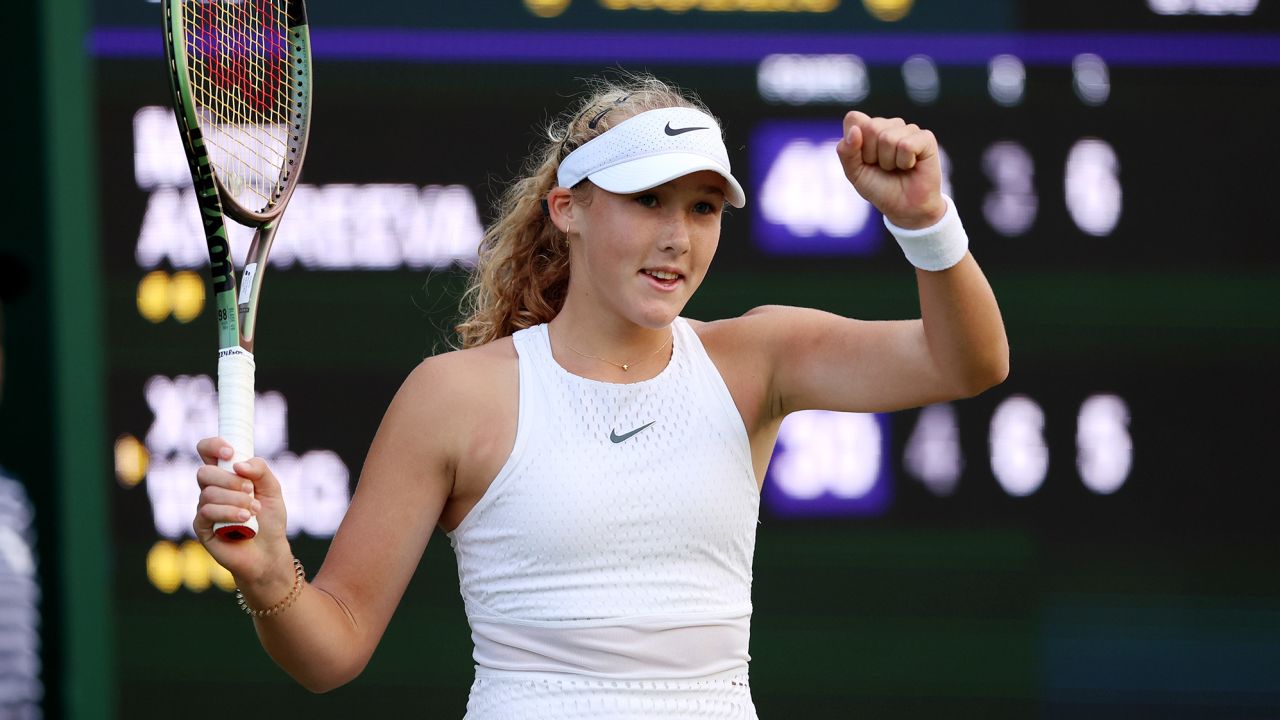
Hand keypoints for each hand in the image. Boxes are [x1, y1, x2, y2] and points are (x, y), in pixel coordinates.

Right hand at [194, 437, 292, 590]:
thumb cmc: (270, 519)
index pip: (207, 450)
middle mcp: (211, 489)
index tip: (230, 453)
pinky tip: (244, 520)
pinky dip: (229, 513)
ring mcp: (204, 508)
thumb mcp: (273, 489)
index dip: (213, 446)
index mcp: (226, 474)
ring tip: (253, 511)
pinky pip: (207, 511)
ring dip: (235, 500)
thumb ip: (260, 470)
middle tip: (250, 491)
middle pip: (204, 472)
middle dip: (230, 480)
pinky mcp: (201, 527)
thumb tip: (237, 464)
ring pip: (208, 493)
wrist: (269, 552)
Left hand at [836, 111, 945, 228]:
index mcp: (869, 128)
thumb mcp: (854, 172)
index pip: (854, 119)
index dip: (854, 144)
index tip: (864, 160)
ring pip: (888, 138)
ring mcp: (908, 129)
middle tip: (882, 167)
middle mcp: (889, 124)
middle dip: (872, 155)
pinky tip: (910, 166)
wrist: (904, 208)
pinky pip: (907, 145)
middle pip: (871, 127)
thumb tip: (855, 130)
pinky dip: (905, 162)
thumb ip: (846, 151)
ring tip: (896, 168)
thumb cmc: (880, 188)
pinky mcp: (926, 138)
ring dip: (889, 162)